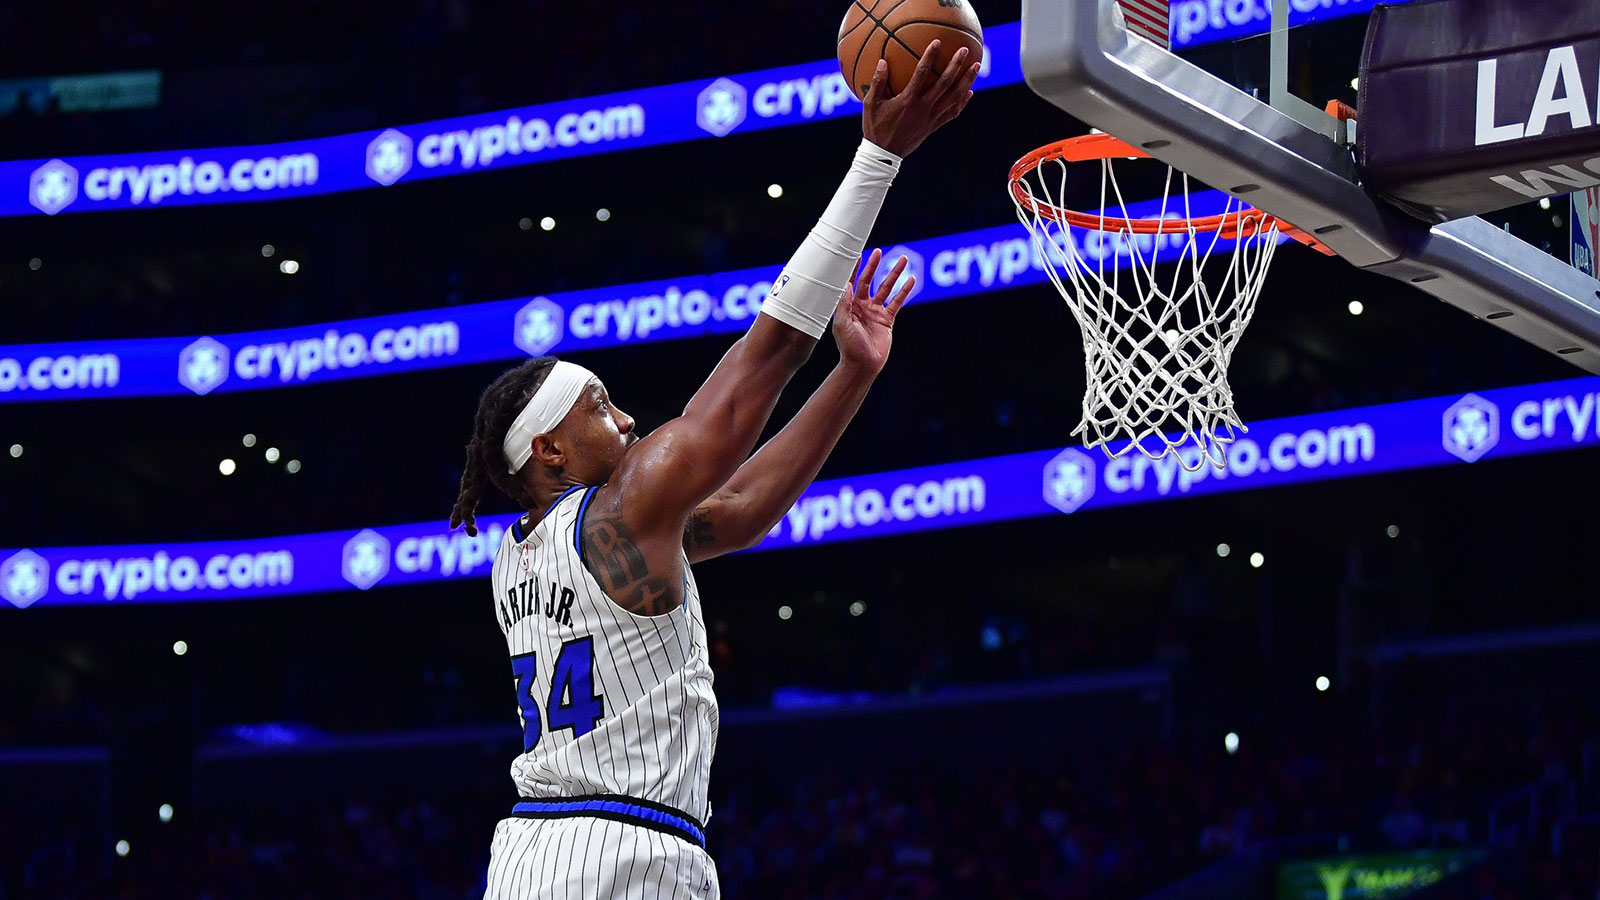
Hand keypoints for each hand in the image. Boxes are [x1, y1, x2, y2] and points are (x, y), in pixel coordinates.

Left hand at [833, 248, 913, 371]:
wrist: (862, 364)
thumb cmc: (848, 347)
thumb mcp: (841, 324)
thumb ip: (844, 304)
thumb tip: (846, 284)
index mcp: (848, 305)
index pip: (851, 281)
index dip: (854, 268)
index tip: (856, 253)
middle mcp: (861, 305)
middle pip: (869, 280)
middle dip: (874, 266)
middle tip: (879, 251)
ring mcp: (875, 311)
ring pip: (886, 287)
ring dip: (894, 274)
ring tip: (902, 259)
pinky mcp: (887, 319)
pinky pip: (897, 301)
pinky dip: (905, 290)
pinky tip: (911, 279)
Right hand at [861, 41, 980, 157]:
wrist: (885, 155)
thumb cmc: (875, 127)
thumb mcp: (870, 105)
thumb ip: (877, 83)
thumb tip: (882, 61)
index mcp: (908, 100)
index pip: (921, 74)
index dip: (930, 57)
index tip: (937, 42)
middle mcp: (924, 108)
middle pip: (945, 84)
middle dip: (956, 65)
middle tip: (964, 50)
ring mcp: (932, 118)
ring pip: (954, 97)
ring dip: (966, 81)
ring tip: (976, 66)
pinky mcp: (934, 126)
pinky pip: (952, 113)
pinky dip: (962, 102)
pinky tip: (970, 92)